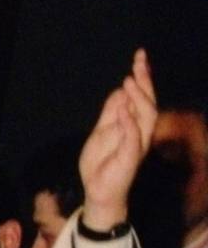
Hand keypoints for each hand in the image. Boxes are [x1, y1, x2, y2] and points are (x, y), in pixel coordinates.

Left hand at [80, 49, 156, 229]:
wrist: (97, 191)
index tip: (140, 56)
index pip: (142, 97)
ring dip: (138, 99)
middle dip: (144, 82)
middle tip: (138, 64)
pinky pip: (133, 139)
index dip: (142, 77)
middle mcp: (140, 133)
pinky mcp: (130, 159)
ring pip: (146, 118)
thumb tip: (120, 90)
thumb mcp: (101, 131)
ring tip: (129, 82)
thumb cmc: (101, 163)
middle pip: (149, 103)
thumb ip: (111, 112)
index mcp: (134, 124)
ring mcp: (137, 145)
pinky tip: (124, 110)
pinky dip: (129, 124)